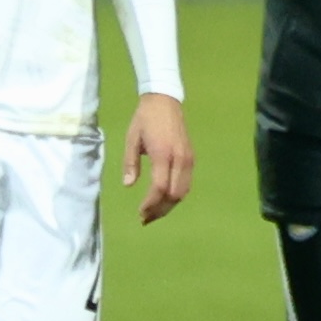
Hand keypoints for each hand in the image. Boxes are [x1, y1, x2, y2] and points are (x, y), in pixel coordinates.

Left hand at [122, 93, 192, 224]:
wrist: (165, 101)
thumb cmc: (144, 119)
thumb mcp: (131, 139)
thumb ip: (130, 163)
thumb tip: (128, 185)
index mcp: (163, 154)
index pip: (160, 187)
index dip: (151, 203)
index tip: (140, 212)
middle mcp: (180, 159)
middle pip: (174, 194)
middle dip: (160, 209)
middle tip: (145, 218)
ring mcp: (188, 159)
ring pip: (183, 191)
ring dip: (169, 205)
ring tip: (153, 213)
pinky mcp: (191, 158)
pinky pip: (186, 183)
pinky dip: (176, 196)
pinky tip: (164, 200)